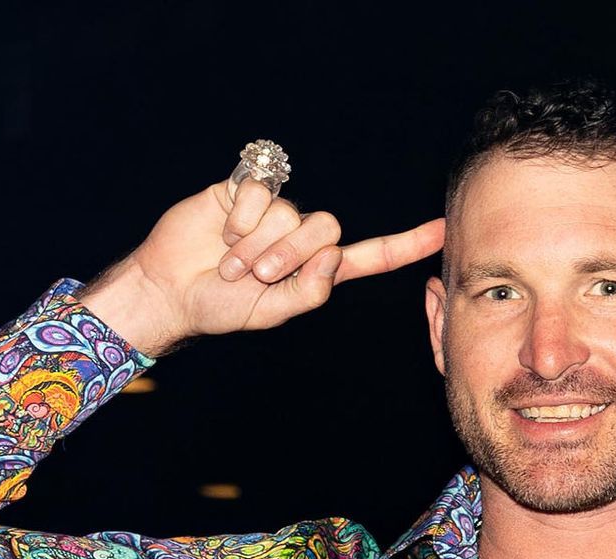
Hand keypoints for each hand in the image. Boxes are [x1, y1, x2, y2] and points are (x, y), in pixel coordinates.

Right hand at [82, 178, 444, 355]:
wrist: (171, 290)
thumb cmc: (223, 306)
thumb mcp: (274, 312)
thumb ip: (311, 290)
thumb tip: (334, 252)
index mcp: (319, 269)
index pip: (372, 255)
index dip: (407, 244)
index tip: (444, 230)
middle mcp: (302, 236)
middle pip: (326, 229)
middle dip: (288, 256)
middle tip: (255, 275)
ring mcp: (276, 211)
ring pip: (291, 214)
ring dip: (258, 243)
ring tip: (230, 261)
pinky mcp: (247, 190)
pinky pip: (261, 193)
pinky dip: (240, 219)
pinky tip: (221, 232)